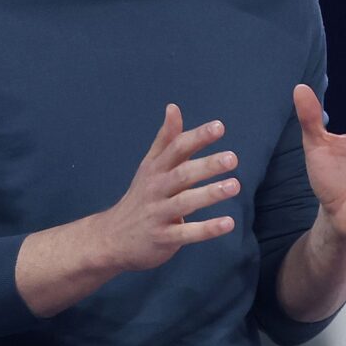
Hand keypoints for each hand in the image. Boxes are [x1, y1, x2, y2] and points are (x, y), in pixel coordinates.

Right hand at [85, 104, 240, 276]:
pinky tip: (228, 223)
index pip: (176, 148)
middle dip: (207, 165)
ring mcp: (158, 213)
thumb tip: (173, 107)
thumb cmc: (140, 198)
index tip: (219, 127)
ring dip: (210, 194)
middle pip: (182, 174)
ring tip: (235, 185)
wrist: (111, 238)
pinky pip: (186, 233)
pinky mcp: (163, 238)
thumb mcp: (149, 166)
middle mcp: (155, 188)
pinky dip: (207, 229)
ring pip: (185, 202)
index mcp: (155, 169)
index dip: (197, 137)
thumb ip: (165, 140)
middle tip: (232, 158)